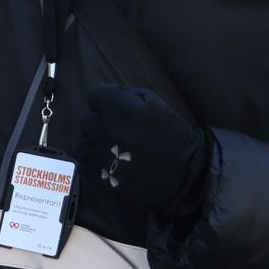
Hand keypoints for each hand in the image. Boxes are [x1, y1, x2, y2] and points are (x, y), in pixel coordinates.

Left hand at [76, 85, 208, 217]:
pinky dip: (92, 162)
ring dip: (92, 141)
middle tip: (113, 129)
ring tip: (110, 147)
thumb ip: (125, 92)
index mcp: (122, 109)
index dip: (104, 101)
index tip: (114, 109)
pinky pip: (83, 164)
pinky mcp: (102, 180)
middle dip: (97, 120)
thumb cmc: (172, 135)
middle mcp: (108, 130)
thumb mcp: (155, 103)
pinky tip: (108, 162)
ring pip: (81, 142)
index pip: (94, 96)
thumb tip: (102, 88)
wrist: (186, 175)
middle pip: (85, 118)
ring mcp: (103, 156)